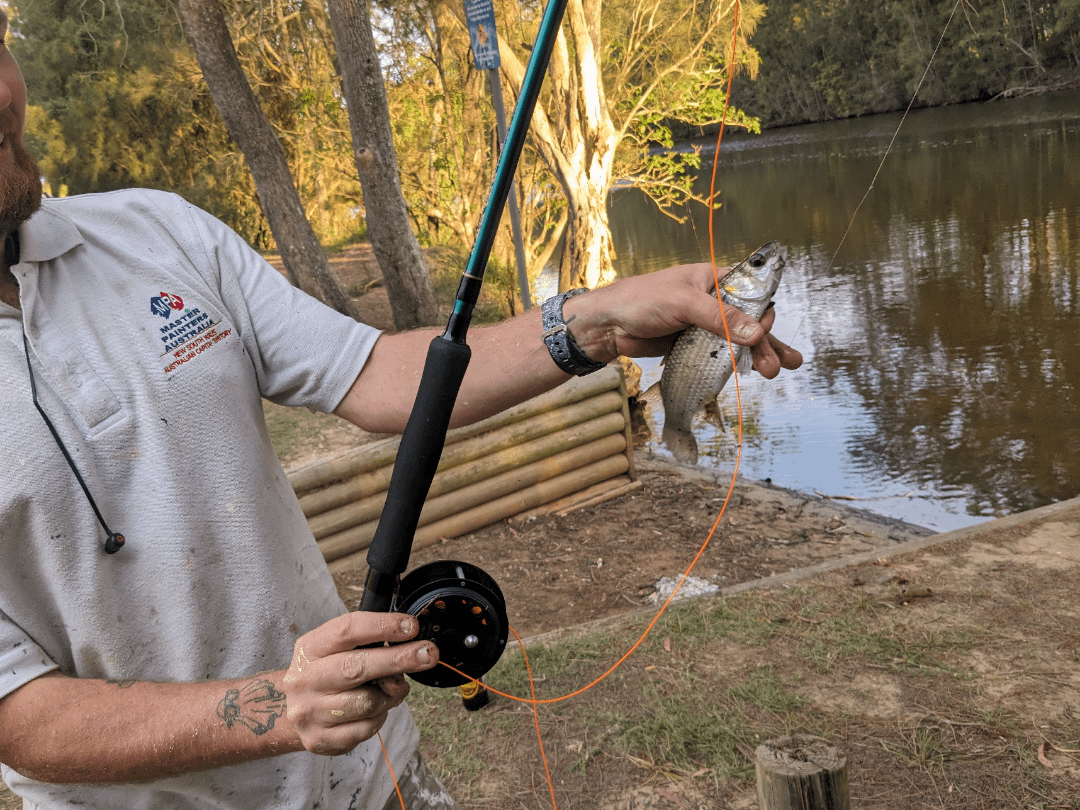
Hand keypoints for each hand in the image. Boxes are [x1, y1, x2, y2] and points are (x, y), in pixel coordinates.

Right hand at [282, 612, 436, 755]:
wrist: (293, 711)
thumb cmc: (328, 672)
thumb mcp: (340, 650)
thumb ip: (371, 648)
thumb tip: (410, 654)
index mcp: (310, 648)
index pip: (347, 631)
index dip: (382, 626)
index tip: (412, 627)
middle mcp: (305, 679)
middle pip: (357, 668)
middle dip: (398, 659)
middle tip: (428, 654)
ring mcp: (310, 712)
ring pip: (367, 702)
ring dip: (390, 695)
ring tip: (392, 689)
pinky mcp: (320, 739)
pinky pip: (366, 728)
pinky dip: (380, 717)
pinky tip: (375, 710)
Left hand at [561, 262, 802, 377]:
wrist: (607, 326)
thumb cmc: (641, 300)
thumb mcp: (684, 303)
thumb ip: (721, 318)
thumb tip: (757, 333)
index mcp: (714, 279)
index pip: (751, 293)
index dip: (762, 313)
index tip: (764, 331)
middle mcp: (713, 300)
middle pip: (749, 322)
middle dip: (765, 343)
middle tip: (778, 366)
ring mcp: (703, 325)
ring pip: (738, 340)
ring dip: (757, 355)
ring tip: (774, 372)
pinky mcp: (692, 344)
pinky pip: (718, 354)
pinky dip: (734, 364)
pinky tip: (751, 373)